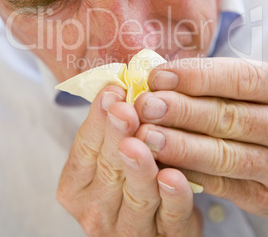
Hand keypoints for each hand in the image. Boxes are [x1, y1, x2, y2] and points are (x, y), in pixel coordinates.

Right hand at [56, 85, 201, 235]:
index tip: (112, 92)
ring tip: (142, 142)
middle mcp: (95, 211)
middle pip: (108, 169)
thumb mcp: (112, 154)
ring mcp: (128, 229)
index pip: (84, 149)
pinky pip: (170, 217)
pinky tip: (173, 176)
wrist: (152, 226)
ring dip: (140, 168)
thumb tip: (119, 82)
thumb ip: (112, 127)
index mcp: (76, 187)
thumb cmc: (127, 178)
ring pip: (137, 196)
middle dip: (116, 136)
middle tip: (124, 111)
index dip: (97, 120)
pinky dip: (172, 197)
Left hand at [134, 57, 267, 216]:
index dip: (198, 77)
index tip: (158, 77)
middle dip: (183, 111)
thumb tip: (156, 78)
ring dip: (182, 146)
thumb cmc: (241, 105)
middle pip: (231, 117)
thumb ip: (205, 81)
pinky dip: (190, 174)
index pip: (240, 79)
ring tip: (146, 136)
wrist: (267, 145)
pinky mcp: (262, 195)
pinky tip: (162, 164)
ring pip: (226, 156)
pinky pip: (224, 186)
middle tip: (145, 107)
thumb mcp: (235, 87)